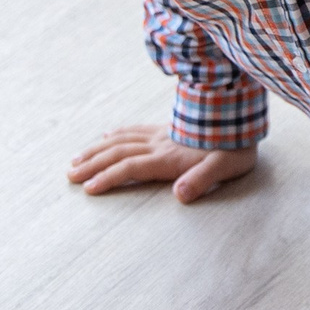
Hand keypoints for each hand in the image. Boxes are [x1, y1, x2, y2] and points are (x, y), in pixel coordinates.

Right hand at [65, 124, 255, 201]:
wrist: (239, 115)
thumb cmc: (235, 147)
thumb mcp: (225, 167)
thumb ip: (201, 180)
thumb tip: (180, 195)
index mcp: (169, 157)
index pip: (132, 167)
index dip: (110, 177)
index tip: (89, 189)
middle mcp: (159, 144)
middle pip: (118, 153)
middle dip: (92, 165)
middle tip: (69, 176)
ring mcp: (161, 134)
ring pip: (121, 140)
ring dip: (97, 150)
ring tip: (76, 160)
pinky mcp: (166, 128)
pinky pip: (135, 129)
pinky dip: (117, 134)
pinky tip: (106, 136)